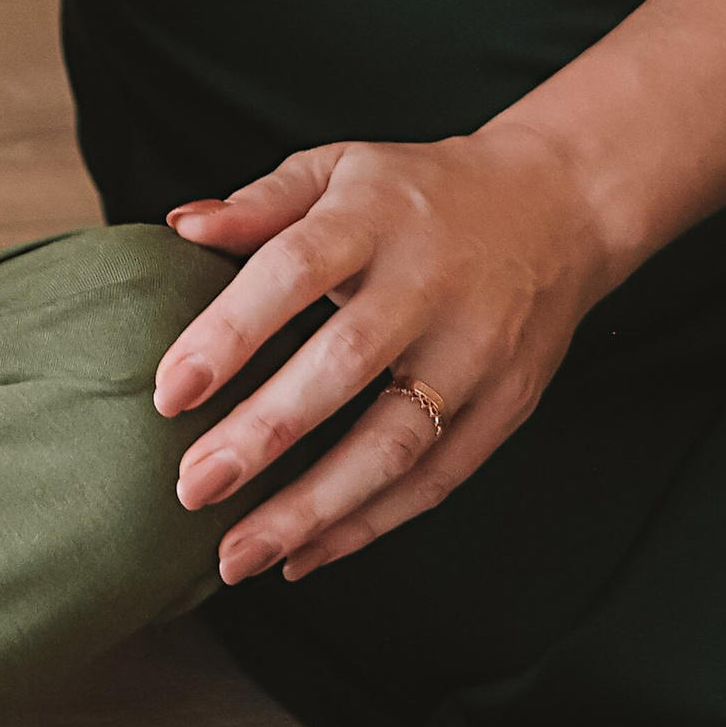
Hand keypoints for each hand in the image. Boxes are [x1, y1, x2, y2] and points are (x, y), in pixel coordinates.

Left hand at [150, 122, 617, 586]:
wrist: (556, 207)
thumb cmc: (420, 192)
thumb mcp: (340, 169)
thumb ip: (261, 203)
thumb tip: (181, 227)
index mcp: (375, 217)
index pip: (294, 270)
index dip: (229, 331)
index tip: (169, 390)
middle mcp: (428, 286)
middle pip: (343, 364)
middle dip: (263, 433)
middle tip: (192, 488)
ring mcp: (475, 352)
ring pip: (394, 443)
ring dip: (313, 508)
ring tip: (239, 556)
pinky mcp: (506, 406)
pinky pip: (435, 480)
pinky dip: (369, 526)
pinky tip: (305, 555)